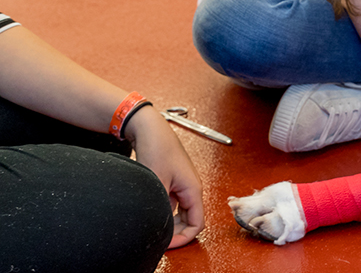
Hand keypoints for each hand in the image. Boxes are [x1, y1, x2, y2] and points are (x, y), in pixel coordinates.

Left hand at [126, 108, 204, 247]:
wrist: (150, 129)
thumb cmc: (158, 149)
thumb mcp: (157, 183)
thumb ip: (161, 207)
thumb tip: (159, 226)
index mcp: (194, 189)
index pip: (197, 224)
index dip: (183, 238)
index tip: (167, 244)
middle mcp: (191, 188)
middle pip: (190, 221)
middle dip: (176, 232)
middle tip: (158, 238)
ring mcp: (182, 185)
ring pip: (180, 213)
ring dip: (169, 221)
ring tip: (153, 223)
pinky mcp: (173, 181)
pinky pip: (172, 204)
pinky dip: (164, 211)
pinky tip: (150, 209)